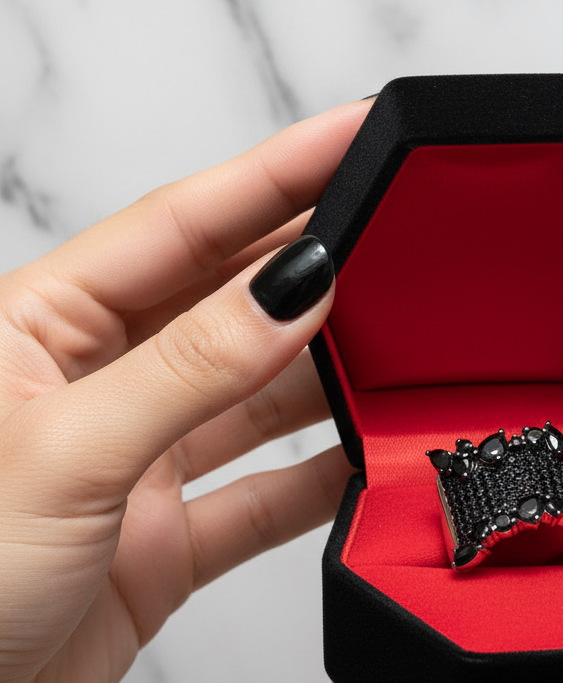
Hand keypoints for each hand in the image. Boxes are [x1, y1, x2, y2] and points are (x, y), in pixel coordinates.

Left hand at [0, 101, 370, 682]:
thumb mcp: (65, 456)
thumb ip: (189, 372)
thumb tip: (290, 292)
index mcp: (38, 331)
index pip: (180, 229)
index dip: (274, 176)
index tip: (355, 137)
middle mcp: (93, 389)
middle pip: (228, 306)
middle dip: (314, 267)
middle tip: (399, 231)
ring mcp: (134, 469)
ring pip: (253, 403)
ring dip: (327, 380)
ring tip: (405, 345)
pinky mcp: (162, 545)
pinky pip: (259, 500)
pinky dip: (315, 483)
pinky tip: (367, 462)